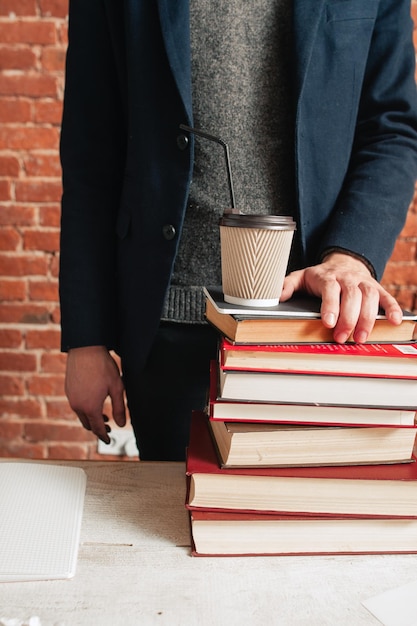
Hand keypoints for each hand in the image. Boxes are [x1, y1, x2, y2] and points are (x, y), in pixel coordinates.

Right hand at [65, 346, 125, 442]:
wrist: (85, 349)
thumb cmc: (103, 367)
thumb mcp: (117, 388)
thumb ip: (119, 408)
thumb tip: (121, 425)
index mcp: (90, 407)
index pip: (97, 429)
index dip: (104, 436)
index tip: (109, 440)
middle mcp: (77, 405)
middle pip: (87, 424)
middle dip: (97, 428)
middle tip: (108, 427)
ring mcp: (71, 397)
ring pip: (81, 415)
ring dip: (91, 418)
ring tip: (103, 415)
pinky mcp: (68, 389)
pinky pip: (76, 405)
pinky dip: (85, 408)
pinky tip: (93, 401)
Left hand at [280, 252, 402, 342]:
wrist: (343, 262)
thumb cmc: (321, 275)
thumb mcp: (301, 277)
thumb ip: (287, 286)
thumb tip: (276, 297)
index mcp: (328, 277)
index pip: (330, 290)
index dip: (330, 306)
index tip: (328, 322)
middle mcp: (348, 278)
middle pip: (351, 296)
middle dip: (348, 318)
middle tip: (342, 337)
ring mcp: (364, 283)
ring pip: (370, 298)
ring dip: (368, 318)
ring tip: (361, 337)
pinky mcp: (377, 288)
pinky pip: (387, 297)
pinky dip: (393, 308)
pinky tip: (394, 321)